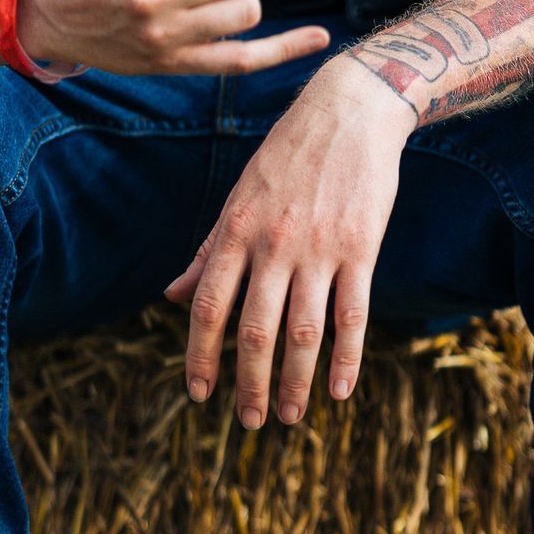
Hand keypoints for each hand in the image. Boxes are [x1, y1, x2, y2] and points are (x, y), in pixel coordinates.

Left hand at [164, 56, 414, 426]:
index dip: (200, 356)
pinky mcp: (361, 248)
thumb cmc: (287, 156)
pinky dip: (347, 358)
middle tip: (248, 422)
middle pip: (255, 330)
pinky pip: (353, 314)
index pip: (208, 308)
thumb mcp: (238, 198)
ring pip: (303, 332)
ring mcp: (319, 249)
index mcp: (235, 233)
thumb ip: (208, 252)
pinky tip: (340, 390)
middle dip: (248, 384)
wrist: (349, 111)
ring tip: (289, 416)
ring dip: (294, 382)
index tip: (199, 393)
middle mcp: (273, 245)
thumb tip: (171, 295)